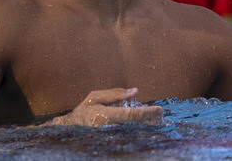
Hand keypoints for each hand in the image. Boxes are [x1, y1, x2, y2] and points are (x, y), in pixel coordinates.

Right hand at [46, 88, 162, 126]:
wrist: (71, 129)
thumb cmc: (84, 112)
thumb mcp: (95, 97)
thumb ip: (115, 94)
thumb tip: (135, 91)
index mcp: (106, 115)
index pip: (131, 115)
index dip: (147, 113)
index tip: (159, 109)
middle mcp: (111, 128)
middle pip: (137, 126)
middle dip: (151, 120)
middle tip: (161, 115)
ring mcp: (113, 136)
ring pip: (136, 132)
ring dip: (147, 126)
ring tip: (156, 120)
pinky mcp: (114, 141)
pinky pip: (130, 136)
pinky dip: (139, 131)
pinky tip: (145, 126)